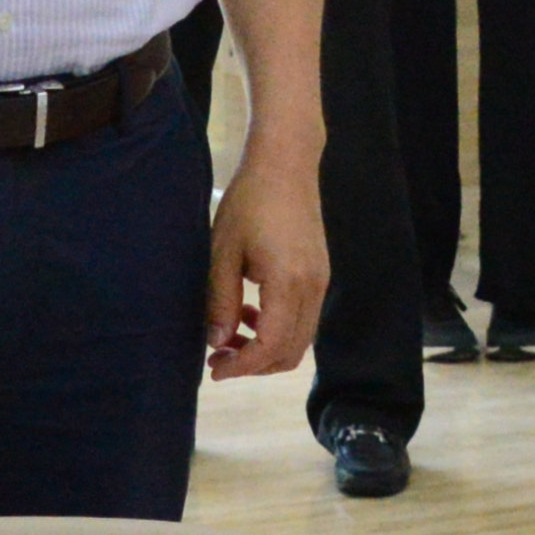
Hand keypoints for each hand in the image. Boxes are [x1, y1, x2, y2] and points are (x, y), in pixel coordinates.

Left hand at [203, 128, 328, 378]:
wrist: (285, 164)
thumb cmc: (249, 201)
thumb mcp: (223, 251)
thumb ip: (220, 300)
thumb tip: (217, 342)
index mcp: (288, 282)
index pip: (271, 345)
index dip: (242, 365)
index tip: (214, 369)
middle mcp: (313, 288)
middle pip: (290, 352)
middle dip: (254, 364)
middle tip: (218, 358)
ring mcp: (321, 282)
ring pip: (299, 339)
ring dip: (265, 347)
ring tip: (230, 335)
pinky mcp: (319, 275)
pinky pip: (303, 318)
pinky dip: (278, 328)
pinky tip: (250, 312)